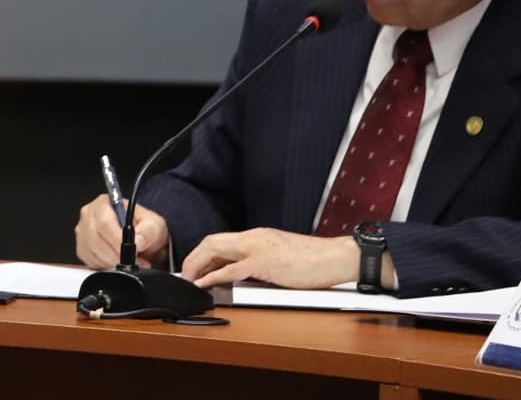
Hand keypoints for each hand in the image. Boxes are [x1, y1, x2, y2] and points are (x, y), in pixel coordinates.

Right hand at [74, 193, 165, 268]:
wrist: (141, 239)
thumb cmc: (144, 227)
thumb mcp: (154, 225)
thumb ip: (148, 231)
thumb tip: (137, 241)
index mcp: (104, 203)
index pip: (104, 222)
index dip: (116, 240)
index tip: (132, 252)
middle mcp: (89, 215)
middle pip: (95, 239)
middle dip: (116, 255)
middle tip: (134, 262)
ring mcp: (83, 232)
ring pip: (92, 252)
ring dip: (112, 262)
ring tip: (129, 263)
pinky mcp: (82, 248)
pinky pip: (90, 261)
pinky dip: (105, 266)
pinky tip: (117, 263)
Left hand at [182, 228, 359, 289]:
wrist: (335, 257)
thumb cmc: (314, 260)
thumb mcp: (282, 256)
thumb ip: (263, 262)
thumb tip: (249, 275)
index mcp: (257, 236)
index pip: (222, 240)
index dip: (203, 254)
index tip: (195, 267)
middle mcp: (253, 237)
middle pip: (212, 242)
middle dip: (193, 258)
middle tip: (185, 274)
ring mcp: (257, 248)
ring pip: (216, 250)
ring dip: (198, 265)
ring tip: (188, 279)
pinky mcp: (264, 263)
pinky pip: (232, 269)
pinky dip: (213, 276)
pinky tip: (203, 284)